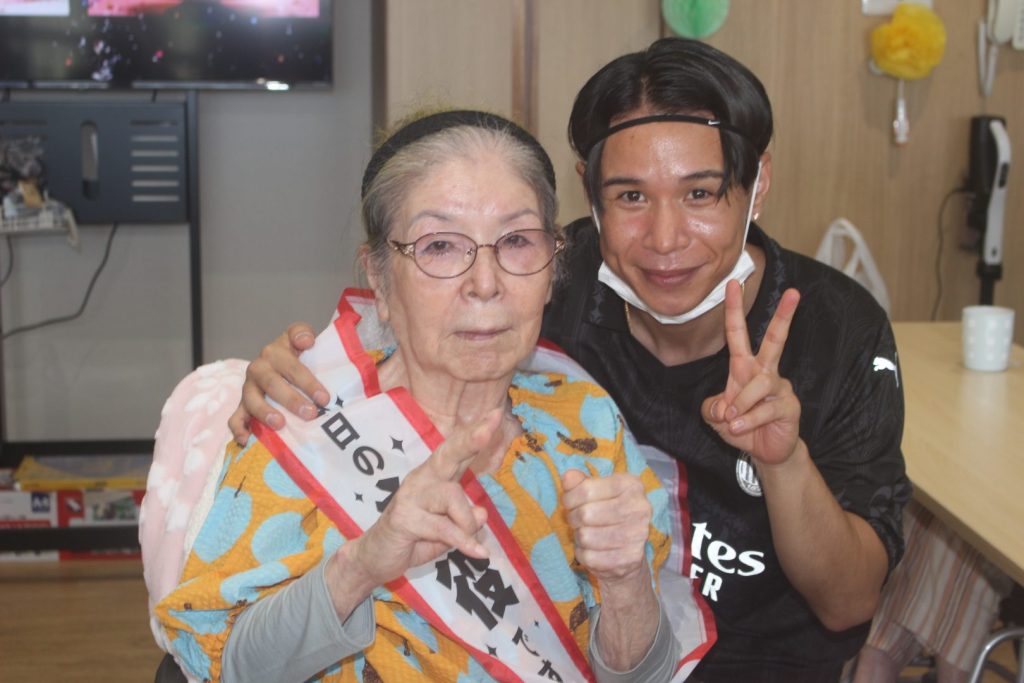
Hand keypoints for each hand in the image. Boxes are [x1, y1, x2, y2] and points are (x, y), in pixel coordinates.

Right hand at [228, 322, 328, 444]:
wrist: (275, 364)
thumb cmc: (293, 355)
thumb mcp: (298, 337)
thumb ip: (302, 333)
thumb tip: (307, 341)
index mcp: (274, 352)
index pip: (292, 367)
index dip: (308, 382)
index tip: (324, 398)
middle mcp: (259, 368)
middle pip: (273, 384)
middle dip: (292, 400)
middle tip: (310, 414)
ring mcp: (248, 388)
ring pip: (252, 400)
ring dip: (266, 413)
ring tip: (281, 424)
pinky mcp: (242, 405)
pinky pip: (235, 417)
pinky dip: (238, 429)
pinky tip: (246, 439)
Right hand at [341, 409, 505, 588]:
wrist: (373, 559)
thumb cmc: (412, 541)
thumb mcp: (446, 532)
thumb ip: (464, 521)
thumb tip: (482, 512)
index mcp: (434, 478)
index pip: (456, 452)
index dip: (475, 433)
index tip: (495, 414)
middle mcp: (421, 480)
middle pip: (448, 454)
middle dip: (470, 440)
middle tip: (487, 428)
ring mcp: (410, 497)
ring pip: (452, 495)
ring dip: (467, 522)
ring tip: (470, 544)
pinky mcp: (404, 518)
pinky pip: (444, 527)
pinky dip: (464, 541)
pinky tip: (479, 553)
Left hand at [561, 469, 651, 586]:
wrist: (630, 550)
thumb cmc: (608, 513)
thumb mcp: (597, 491)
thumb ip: (580, 482)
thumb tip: (568, 477)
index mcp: (631, 485)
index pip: (586, 489)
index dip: (570, 497)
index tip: (569, 502)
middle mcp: (639, 508)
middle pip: (585, 514)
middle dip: (573, 518)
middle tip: (576, 520)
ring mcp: (637, 535)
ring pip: (586, 536)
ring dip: (579, 537)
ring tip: (586, 533)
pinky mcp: (630, 559)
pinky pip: (590, 557)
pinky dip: (584, 554)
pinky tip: (593, 549)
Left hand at [701, 280, 801, 466]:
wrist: (765, 452)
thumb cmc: (741, 426)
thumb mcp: (716, 416)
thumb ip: (711, 408)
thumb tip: (723, 406)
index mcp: (744, 367)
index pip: (738, 333)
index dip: (734, 309)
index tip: (733, 283)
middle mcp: (765, 372)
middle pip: (776, 339)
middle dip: (784, 316)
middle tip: (794, 291)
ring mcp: (780, 388)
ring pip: (759, 384)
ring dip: (740, 404)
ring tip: (732, 420)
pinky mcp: (789, 407)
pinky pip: (765, 409)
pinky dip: (748, 420)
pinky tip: (739, 429)